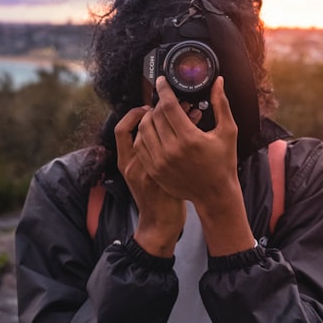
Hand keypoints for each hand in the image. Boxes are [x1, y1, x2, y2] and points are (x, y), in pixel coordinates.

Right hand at [115, 107, 185, 256]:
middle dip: (162, 109)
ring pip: (163, 132)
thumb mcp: (138, 174)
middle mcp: (135, 165)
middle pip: (144, 126)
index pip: (121, 130)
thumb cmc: (151, 195)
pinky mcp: (170, 174)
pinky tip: (200, 123)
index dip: (134, 115)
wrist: (161, 222)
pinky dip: (190, 129)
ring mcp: (152, 170)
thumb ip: (141, 151)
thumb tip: (149, 125)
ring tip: (193, 109)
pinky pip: (179, 144)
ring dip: (178, 116)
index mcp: (127, 162)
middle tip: (178, 100)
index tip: (149, 107)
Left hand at [134, 77, 254, 254]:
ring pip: (144, 130)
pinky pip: (140, 146)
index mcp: (190, 139)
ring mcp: (160, 162)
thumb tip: (218, 82)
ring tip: (159, 115)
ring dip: (149, 118)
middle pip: (155, 116)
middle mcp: (172, 150)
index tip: (162, 81)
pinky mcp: (154, 171)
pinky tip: (154, 131)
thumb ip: (222, 104)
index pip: (168, 106)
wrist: (215, 194)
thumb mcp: (228, 132)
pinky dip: (144, 134)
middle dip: (159, 104)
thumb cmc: (223, 162)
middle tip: (166, 101)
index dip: (164, 90)